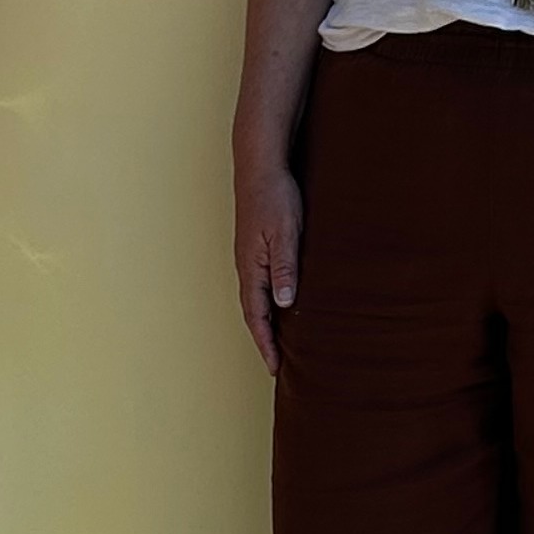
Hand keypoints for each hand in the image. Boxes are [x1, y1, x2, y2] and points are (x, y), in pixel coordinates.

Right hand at [235, 157, 304, 375]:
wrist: (260, 165)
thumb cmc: (274, 196)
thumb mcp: (285, 233)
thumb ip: (285, 269)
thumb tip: (284, 305)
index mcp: (251, 268)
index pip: (256, 316)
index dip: (266, 343)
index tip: (275, 368)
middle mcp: (247, 266)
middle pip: (253, 313)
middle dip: (264, 340)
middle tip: (277, 365)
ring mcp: (250, 257)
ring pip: (256, 299)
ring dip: (266, 322)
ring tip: (280, 342)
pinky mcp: (256, 247)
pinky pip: (261, 284)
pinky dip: (269, 302)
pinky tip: (282, 303)